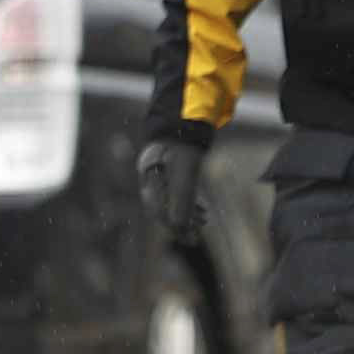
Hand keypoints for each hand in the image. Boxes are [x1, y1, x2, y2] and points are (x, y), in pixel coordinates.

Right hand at [134, 130, 212, 252]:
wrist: (186, 115)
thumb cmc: (184, 142)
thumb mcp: (187, 171)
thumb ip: (183, 199)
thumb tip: (180, 228)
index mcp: (149, 178)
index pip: (158, 211)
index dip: (174, 227)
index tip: (190, 238)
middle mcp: (150, 177)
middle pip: (162, 208)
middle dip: (180, 222)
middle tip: (197, 235)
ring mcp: (158, 172)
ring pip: (170, 201)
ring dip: (186, 213)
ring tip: (204, 220)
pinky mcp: (168, 169)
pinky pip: (174, 191)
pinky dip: (187, 201)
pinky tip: (201, 208)